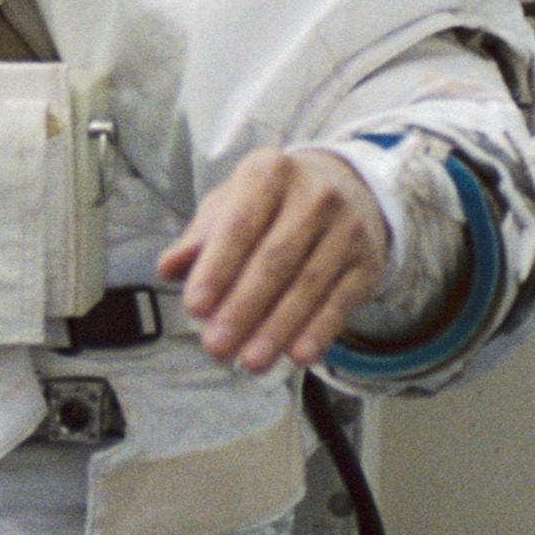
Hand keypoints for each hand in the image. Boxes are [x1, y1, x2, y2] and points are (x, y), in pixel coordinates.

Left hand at [156, 147, 387, 373]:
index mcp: (270, 172)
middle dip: (243, 308)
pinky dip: (319, 330)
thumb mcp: (233, 204)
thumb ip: (200, 238)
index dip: (217, 269)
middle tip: (216, 346)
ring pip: (307, 285)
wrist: (346, 190)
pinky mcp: (367, 261)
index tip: (195, 308)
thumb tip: (167, 268)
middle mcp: (314, 194)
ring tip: (250, 362)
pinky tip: (298, 355)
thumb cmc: (272, 204)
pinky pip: (340, 301)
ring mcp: (347, 227)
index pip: (240, 226)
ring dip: (277, 328)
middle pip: (275, 260)